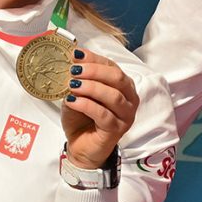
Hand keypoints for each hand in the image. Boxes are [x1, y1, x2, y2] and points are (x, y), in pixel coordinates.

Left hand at [60, 46, 138, 169]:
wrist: (81, 147)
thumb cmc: (82, 118)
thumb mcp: (78, 93)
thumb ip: (79, 79)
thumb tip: (71, 62)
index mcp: (123, 85)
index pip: (111, 66)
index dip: (93, 59)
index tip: (75, 55)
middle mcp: (129, 98)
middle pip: (117, 78)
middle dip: (94, 71)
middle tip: (74, 70)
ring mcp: (126, 115)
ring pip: (113, 96)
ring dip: (91, 88)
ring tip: (72, 85)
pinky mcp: (117, 130)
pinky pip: (103, 114)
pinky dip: (86, 105)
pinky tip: (72, 101)